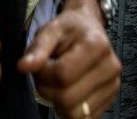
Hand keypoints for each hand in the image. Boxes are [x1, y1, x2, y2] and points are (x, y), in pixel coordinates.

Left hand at [19, 0, 120, 117]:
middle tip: (46, 75)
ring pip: (76, 113)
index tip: (41, 65)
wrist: (89, 27)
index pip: (62, 75)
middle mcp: (110, 67)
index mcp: (96, 45)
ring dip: (58, 102)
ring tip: (57, 84)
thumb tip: (23, 67)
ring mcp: (113, 85)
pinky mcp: (111, 98)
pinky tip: (69, 90)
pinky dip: (71, 109)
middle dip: (48, 90)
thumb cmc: (69, 28)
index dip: (43, 74)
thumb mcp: (50, 30)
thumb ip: (37, 49)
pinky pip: (85, 118)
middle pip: (68, 98)